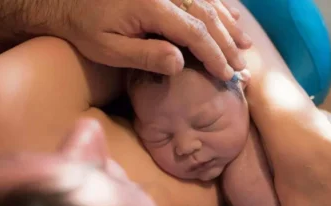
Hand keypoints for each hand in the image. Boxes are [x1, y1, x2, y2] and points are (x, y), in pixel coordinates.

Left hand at [59, 0, 250, 79]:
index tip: (226, 73)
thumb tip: (180, 62)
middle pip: (206, 16)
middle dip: (226, 42)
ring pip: (206, 2)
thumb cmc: (85, 27)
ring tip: (245, 43)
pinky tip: (231, 14)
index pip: (194, 32)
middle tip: (241, 65)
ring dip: (228, 23)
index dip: (213, 54)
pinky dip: (217, 4)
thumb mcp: (108, 49)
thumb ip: (145, 55)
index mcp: (151, 7)